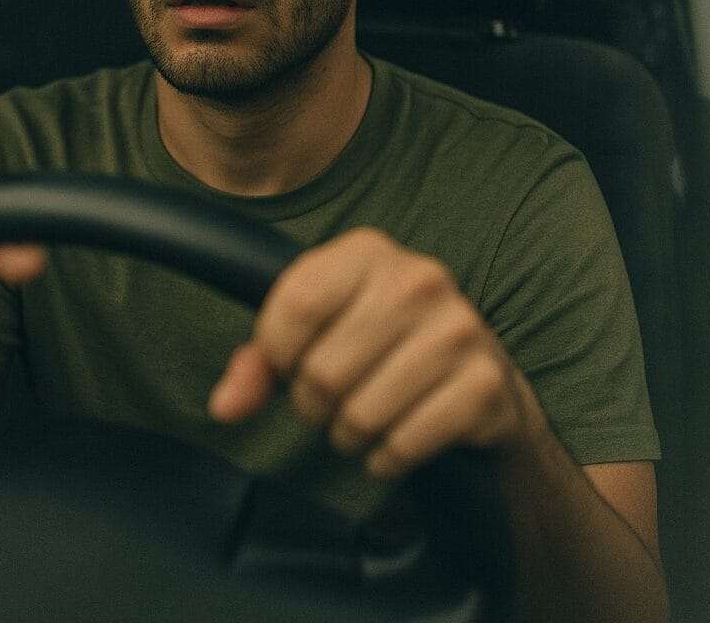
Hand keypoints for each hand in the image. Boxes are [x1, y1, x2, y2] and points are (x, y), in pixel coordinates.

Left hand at [208, 227, 529, 478]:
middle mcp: (418, 278)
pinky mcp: (484, 384)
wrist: (478, 383)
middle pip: (322, 370)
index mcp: (368, 251)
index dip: (278, 354)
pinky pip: (405, 443)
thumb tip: (225, 406)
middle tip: (330, 403)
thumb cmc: (379, 350)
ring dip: (347, 435)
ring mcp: (458, 329)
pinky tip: (393, 443)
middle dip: (312, 405)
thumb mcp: (316, 333)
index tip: (290, 364)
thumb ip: (260, 361)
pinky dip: (386, 458)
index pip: (295, 306)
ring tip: (360, 421)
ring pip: (361, 413)